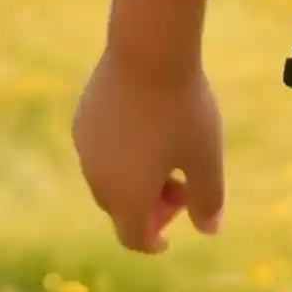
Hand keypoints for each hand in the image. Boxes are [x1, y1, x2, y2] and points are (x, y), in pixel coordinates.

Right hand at [71, 51, 226, 252]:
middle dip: (151, 206)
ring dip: (136, 179)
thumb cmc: (183, 108)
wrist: (148, 51)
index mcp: (126, 195)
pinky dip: (123, 153)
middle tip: (184, 184)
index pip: (134, 237)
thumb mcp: (206, 156)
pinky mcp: (82, 120)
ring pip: (108, 179)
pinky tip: (148, 127)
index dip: (154, 240)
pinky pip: (100, 150)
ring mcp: (85, 147)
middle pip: (121, 209)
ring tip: (169, 154)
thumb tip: (210, 230)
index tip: (170, 236)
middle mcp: (96, 177)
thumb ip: (209, 198)